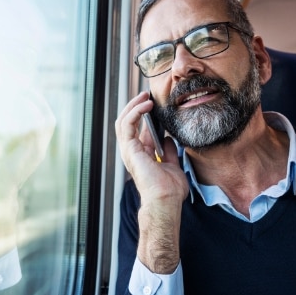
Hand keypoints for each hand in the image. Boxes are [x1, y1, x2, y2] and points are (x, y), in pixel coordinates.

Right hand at [115, 91, 188, 273]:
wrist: (166, 200)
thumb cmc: (169, 190)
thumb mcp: (173, 164)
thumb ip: (168, 151)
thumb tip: (167, 139)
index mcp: (141, 154)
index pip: (138, 128)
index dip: (144, 113)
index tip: (154, 101)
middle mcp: (132, 151)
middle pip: (127, 122)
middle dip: (135, 105)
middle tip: (146, 93)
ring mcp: (129, 150)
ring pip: (123, 121)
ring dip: (133, 105)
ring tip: (145, 95)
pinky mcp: (129, 149)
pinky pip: (126, 125)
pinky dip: (135, 112)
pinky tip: (146, 105)